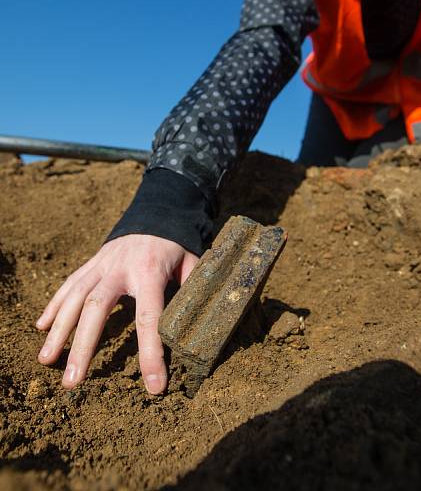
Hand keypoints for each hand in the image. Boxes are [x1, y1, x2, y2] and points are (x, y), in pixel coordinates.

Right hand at [35, 234, 198, 393]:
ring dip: (59, 330)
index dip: (151, 353)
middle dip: (83, 346)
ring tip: (46, 361)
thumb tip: (201, 328)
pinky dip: (54, 305)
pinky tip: (41, 328)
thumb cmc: (176, 246)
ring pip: (75, 297)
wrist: (157, 212)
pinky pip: (69, 284)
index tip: (154, 386)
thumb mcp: (193, 264)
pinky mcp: (92, 263)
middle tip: (73, 382)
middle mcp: (120, 269)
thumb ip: (194, 291)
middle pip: (96, 308)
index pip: (149, 318)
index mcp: (150, 273)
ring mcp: (102, 264)